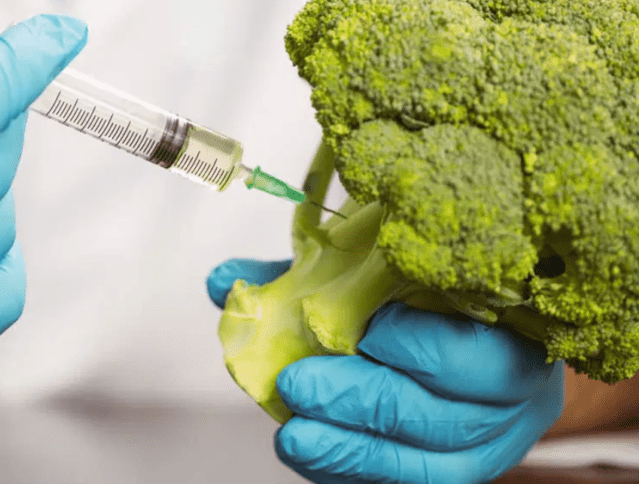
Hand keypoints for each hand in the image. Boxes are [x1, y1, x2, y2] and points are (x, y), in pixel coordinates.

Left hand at [208, 259, 563, 483]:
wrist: (472, 342)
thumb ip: (303, 275)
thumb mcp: (373, 272)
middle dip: (362, 401)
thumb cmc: (422, 298)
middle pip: (442, 415)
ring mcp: (489, 447)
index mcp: (511, 334)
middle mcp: (511, 400)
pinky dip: (352, 472)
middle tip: (298, 384)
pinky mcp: (452, 474)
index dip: (421, 346)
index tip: (365, 329)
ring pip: (426, 464)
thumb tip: (224, 281)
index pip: (481, 354)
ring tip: (293, 434)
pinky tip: (308, 454)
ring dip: (351, 450)